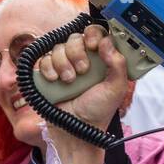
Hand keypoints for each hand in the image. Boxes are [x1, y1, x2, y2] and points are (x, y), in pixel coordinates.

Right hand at [38, 25, 128, 142]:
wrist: (76, 129)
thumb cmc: (98, 111)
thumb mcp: (116, 88)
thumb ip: (118, 64)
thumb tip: (107, 41)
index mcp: (101, 59)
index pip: (96, 34)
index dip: (93, 34)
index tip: (94, 45)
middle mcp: (83, 59)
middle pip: (75, 38)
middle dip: (77, 52)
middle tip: (83, 70)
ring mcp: (65, 65)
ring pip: (59, 47)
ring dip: (64, 63)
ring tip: (70, 81)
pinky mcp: (50, 73)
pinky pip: (45, 59)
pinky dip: (49, 68)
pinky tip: (56, 80)